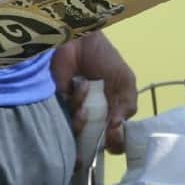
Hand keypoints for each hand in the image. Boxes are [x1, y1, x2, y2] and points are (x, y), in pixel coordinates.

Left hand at [51, 34, 136, 151]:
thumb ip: (127, 105)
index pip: (114, 139)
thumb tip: (117, 128)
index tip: (114, 141)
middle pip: (93, 142)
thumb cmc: (103, 58)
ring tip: (85, 95)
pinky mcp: (57, 105)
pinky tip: (77, 86)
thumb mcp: (124, 80)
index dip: (115, 143)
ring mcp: (75, 111)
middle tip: (98, 129)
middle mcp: (94, 115)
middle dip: (95, 139)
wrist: (79, 40)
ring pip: (78, 132)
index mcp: (112, 111)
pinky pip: (64, 117)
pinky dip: (74, 103)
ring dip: (83, 117)